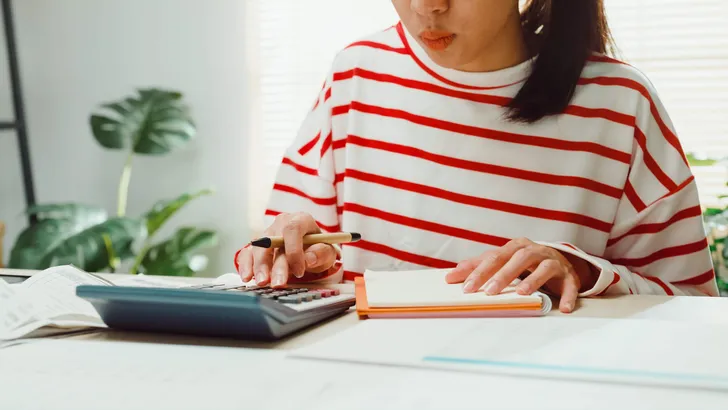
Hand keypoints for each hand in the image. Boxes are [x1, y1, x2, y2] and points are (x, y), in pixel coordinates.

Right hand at [236, 212, 337, 287]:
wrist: (309, 250)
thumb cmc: (317, 249)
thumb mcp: (327, 251)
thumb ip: (322, 253)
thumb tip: (309, 258)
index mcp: (300, 220)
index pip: (292, 229)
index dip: (294, 250)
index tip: (300, 272)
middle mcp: (281, 223)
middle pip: (272, 241)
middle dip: (276, 265)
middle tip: (279, 283)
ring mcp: (267, 234)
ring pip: (258, 248)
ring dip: (259, 267)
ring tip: (262, 283)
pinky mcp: (256, 246)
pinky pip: (247, 253)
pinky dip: (246, 265)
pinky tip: (247, 278)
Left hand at [445, 238, 596, 312]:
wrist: (559, 260)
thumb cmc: (523, 262)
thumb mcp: (501, 261)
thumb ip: (477, 267)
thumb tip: (449, 276)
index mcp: (515, 247)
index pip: (495, 257)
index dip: (480, 272)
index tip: (466, 287)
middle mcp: (535, 250)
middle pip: (518, 259)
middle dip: (503, 275)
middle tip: (489, 292)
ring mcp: (553, 261)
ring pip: (543, 267)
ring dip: (533, 281)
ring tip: (522, 294)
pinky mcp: (569, 276)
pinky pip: (570, 285)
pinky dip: (568, 296)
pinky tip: (564, 308)